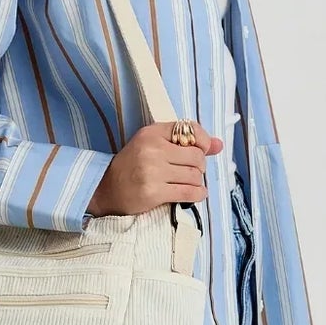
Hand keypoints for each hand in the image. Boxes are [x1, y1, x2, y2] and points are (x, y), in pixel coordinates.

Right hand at [87, 121, 222, 215]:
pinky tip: (193, 194)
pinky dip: (197, 195)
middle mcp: (152, 149)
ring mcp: (152, 171)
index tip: (202, 151)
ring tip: (187, 184)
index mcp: (152, 133)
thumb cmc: (132, 167)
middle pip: (197, 156)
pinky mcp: (154, 192)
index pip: (191, 129)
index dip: (203, 142)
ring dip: (197, 182)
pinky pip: (190, 193)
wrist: (106, 190)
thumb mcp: (153, 146)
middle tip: (190, 172)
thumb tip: (219, 144)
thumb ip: (186, 143)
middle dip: (199, 167)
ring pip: (195, 175)